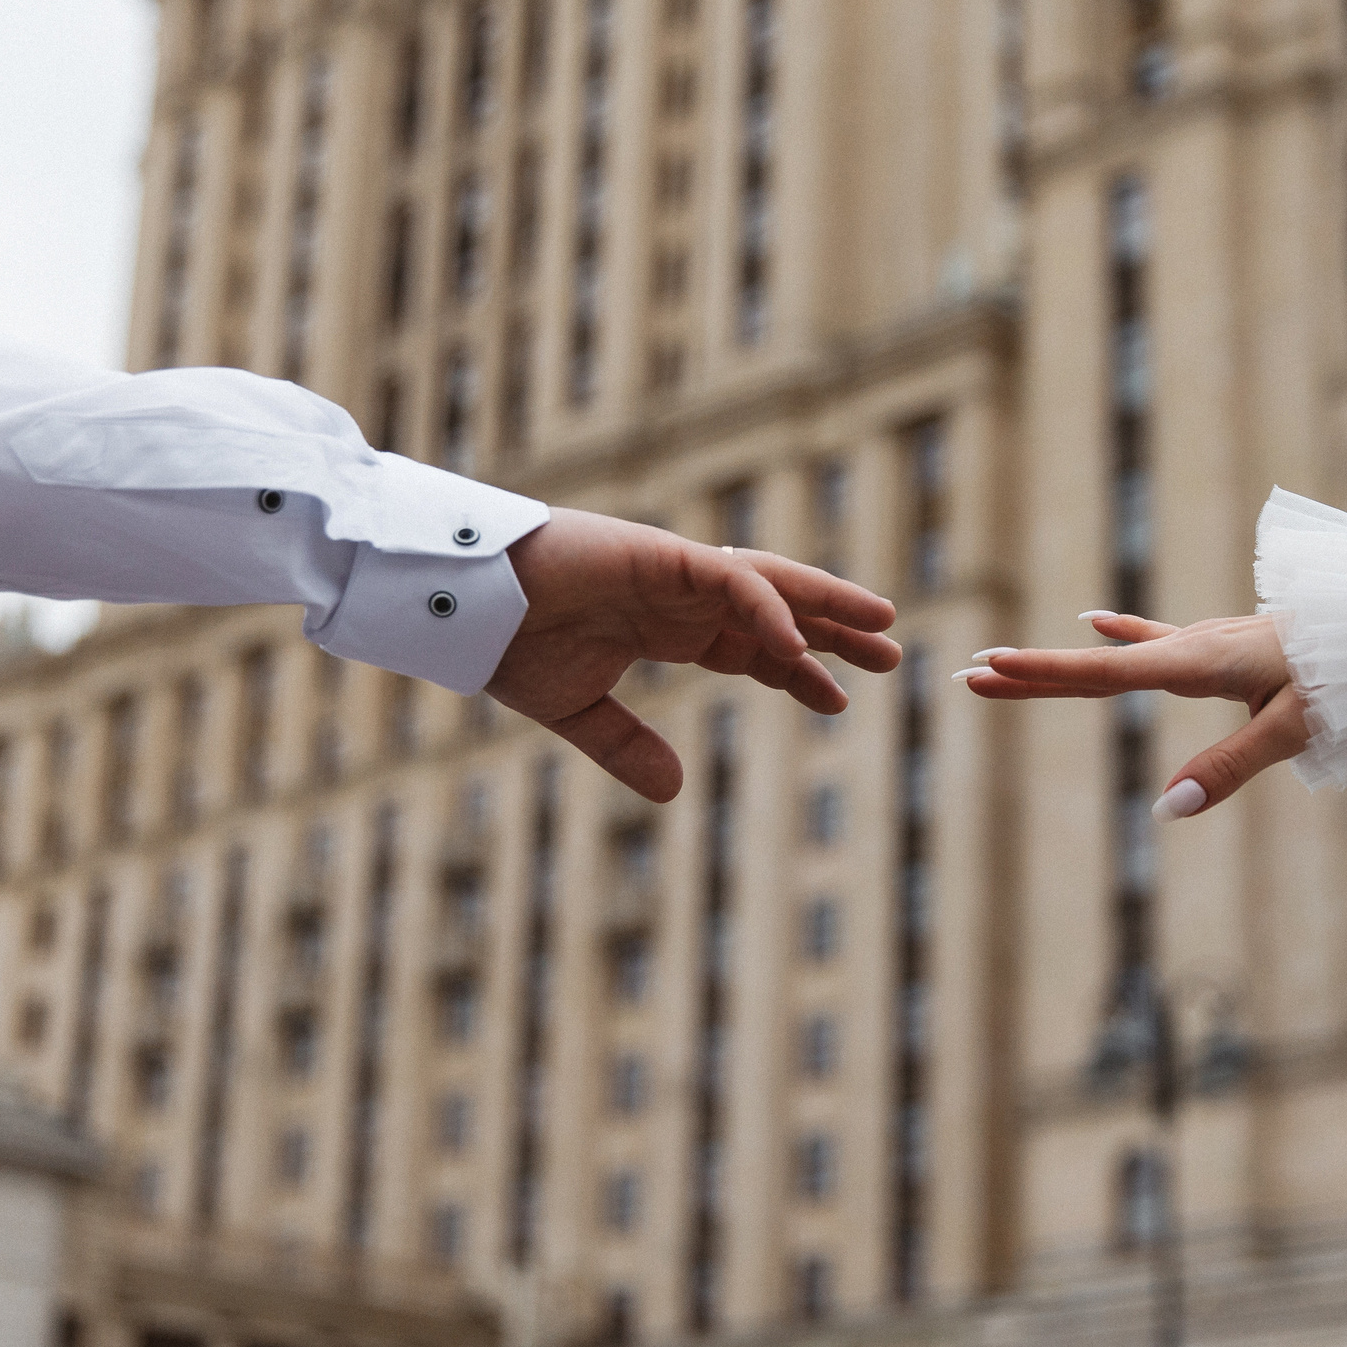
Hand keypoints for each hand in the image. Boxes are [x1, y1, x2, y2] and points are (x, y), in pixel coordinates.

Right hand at [487, 509, 900, 800]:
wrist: (457, 604)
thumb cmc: (505, 642)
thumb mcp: (577, 709)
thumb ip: (628, 746)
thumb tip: (675, 792)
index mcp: (666, 625)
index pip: (751, 646)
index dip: (797, 672)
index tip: (839, 703)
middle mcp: (680, 593)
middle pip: (777, 609)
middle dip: (833, 631)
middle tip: (889, 658)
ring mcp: (674, 569)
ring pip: (771, 583)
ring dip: (827, 602)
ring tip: (882, 623)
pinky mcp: (659, 555)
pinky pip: (731, 579)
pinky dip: (770, 608)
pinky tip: (800, 644)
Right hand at [956, 611, 1307, 817]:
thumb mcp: (1294, 730)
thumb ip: (1228, 769)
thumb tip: (1163, 810)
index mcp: (1200, 661)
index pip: (1105, 673)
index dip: (1045, 673)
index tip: (991, 667)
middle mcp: (1194, 644)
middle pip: (1096, 663)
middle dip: (1031, 672)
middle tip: (967, 675)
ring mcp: (1208, 639)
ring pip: (1118, 652)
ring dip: (1063, 660)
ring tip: (1010, 662)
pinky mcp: (1226, 643)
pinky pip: (1158, 636)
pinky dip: (1122, 630)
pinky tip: (1096, 619)